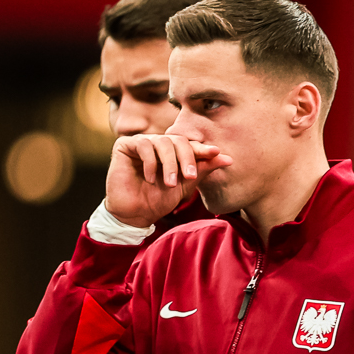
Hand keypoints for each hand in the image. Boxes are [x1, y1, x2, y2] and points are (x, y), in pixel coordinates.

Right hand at [106, 133, 230, 227]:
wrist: (136, 213)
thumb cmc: (159, 199)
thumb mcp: (186, 184)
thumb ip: (203, 169)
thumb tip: (228, 159)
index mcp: (173, 151)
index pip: (190, 145)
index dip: (203, 149)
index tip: (216, 153)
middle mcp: (158, 144)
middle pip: (178, 140)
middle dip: (186, 158)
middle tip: (190, 176)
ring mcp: (142, 143)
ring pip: (162, 142)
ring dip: (169, 163)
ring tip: (170, 183)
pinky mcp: (125, 145)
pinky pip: (142, 144)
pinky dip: (150, 162)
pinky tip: (151, 179)